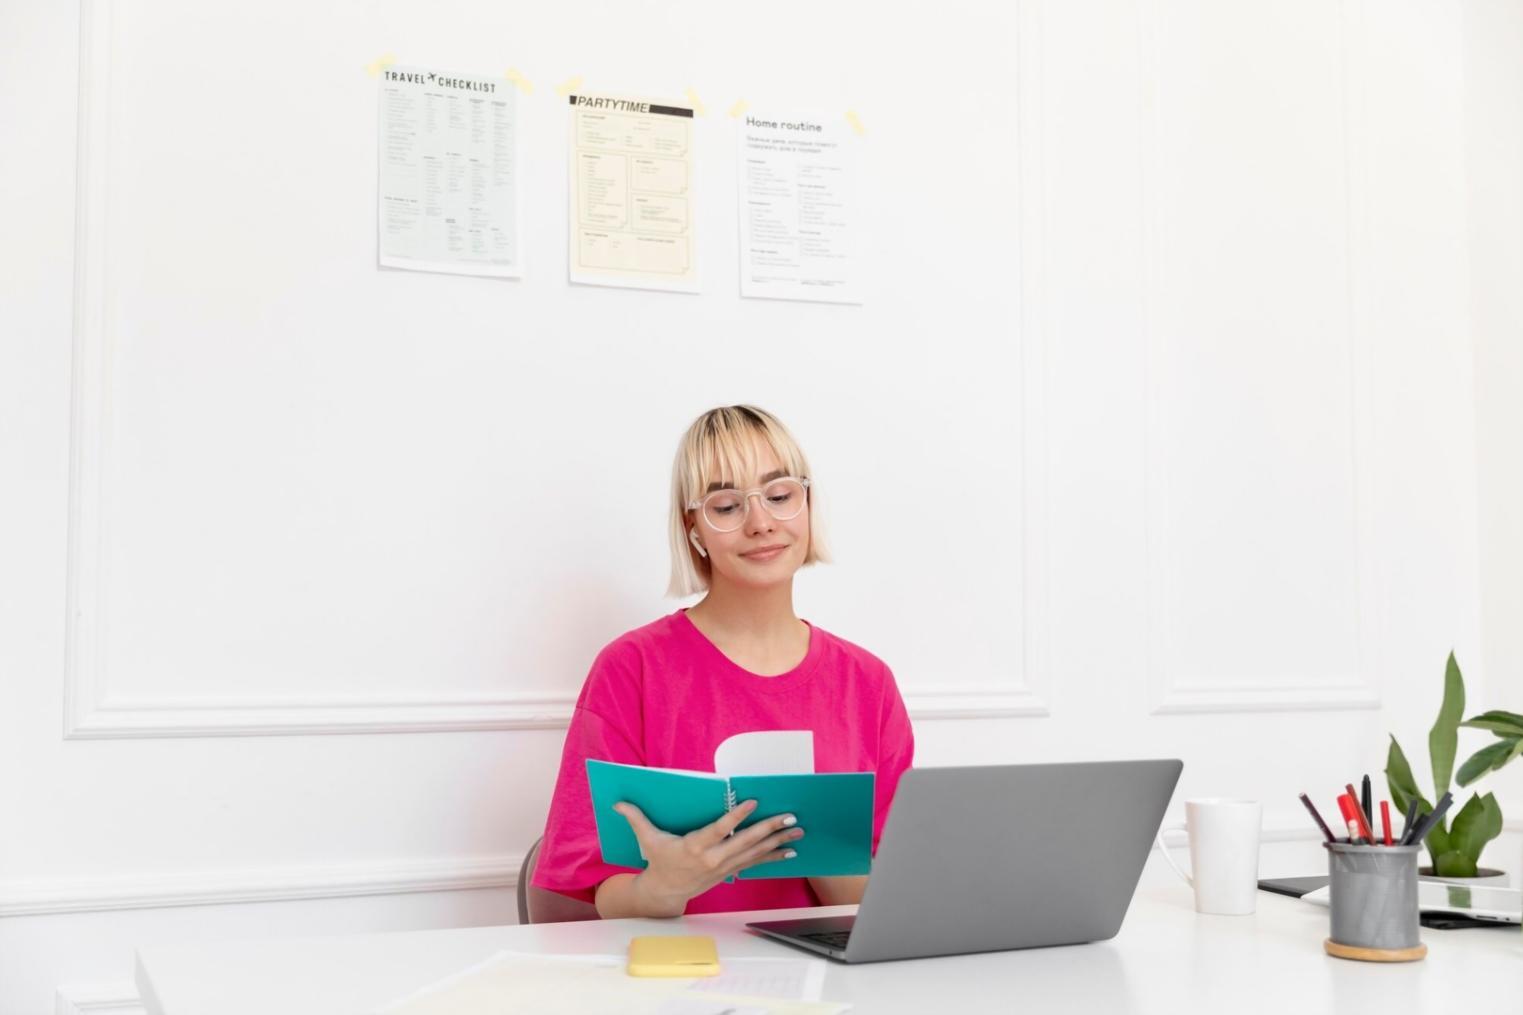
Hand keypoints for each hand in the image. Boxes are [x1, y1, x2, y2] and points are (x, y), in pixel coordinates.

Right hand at [612, 799, 804, 915]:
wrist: (665, 892)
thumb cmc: (658, 861)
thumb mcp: (646, 840)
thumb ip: (635, 818)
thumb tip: (617, 802)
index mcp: (694, 847)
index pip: (719, 829)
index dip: (736, 816)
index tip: (753, 802)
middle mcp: (712, 858)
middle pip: (745, 842)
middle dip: (769, 829)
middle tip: (789, 817)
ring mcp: (724, 867)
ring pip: (755, 852)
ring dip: (778, 842)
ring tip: (798, 831)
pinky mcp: (730, 871)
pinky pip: (755, 863)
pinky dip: (773, 857)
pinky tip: (790, 851)